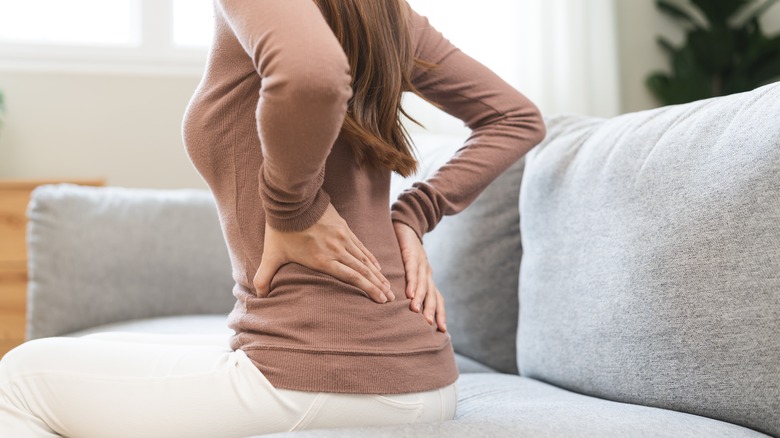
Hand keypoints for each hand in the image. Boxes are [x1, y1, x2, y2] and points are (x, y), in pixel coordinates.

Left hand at [254, 203, 394, 302]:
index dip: (368, 290)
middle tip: (390, 298)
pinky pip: (361, 247)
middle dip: (378, 286)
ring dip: (378, 274)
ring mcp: (343, 238)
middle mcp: (337, 250)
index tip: (380, 300)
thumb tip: (258, 295)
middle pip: (363, 271)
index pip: (352, 278)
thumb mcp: (271, 254)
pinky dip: (371, 258)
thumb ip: (264, 276)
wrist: (292, 199)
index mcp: (323, 260)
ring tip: (387, 285)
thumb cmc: (281, 229)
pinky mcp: (344, 228)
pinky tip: (377, 266)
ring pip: (365, 260)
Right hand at [392, 221, 446, 331]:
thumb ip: (409, 285)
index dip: (440, 313)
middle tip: (430, 326)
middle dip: (432, 311)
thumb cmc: (406, 250)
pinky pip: (412, 270)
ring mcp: (420, 263)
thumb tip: (405, 305)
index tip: (442, 330)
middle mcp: (427, 272)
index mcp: (427, 278)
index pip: (437, 298)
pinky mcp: (411, 254)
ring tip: (416, 313)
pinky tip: (409, 294)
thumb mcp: (410, 270)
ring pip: (423, 284)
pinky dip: (412, 283)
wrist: (407, 224)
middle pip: (432, 295)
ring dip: (420, 299)